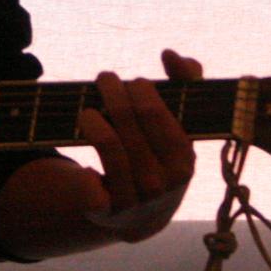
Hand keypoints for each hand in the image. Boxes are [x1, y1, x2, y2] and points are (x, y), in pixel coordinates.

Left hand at [76, 48, 203, 242]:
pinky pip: (90, 181)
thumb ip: (185, 82)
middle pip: (130, 123)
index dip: (142, 91)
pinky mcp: (106, 210)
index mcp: (184, 162)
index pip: (159, 115)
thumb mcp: (180, 125)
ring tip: (87, 106)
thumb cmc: (161, 156)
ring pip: (110, 145)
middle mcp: (162, 183)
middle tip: (105, 78)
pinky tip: (85, 153)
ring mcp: (135, 199)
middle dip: (114, 92)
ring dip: (93, 116)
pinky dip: (86, 165)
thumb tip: (170, 54)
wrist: (141, 216)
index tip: (134, 82)